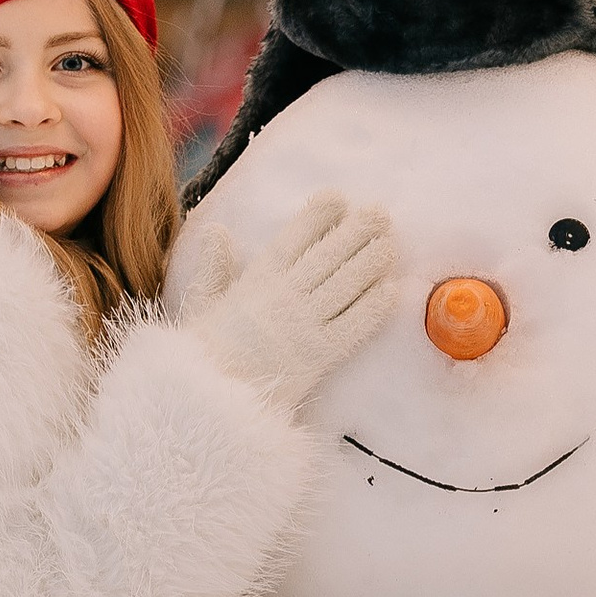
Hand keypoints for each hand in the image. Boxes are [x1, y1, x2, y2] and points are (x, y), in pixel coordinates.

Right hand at [180, 191, 398, 416]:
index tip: (337, 198)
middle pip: (330, 255)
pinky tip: (391, 290)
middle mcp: (285, 295)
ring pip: (347, 285)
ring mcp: (304, 324)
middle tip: (380, 213)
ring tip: (390, 244)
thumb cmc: (209, 351)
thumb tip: (217, 231)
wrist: (213, 399)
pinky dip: (375, 306)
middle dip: (357, 230)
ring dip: (373, 261)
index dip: (318, 215)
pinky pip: (354, 324)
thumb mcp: (204, 303)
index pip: (294, 237)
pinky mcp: (320, 354)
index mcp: (258, 279)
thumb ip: (215, 266)